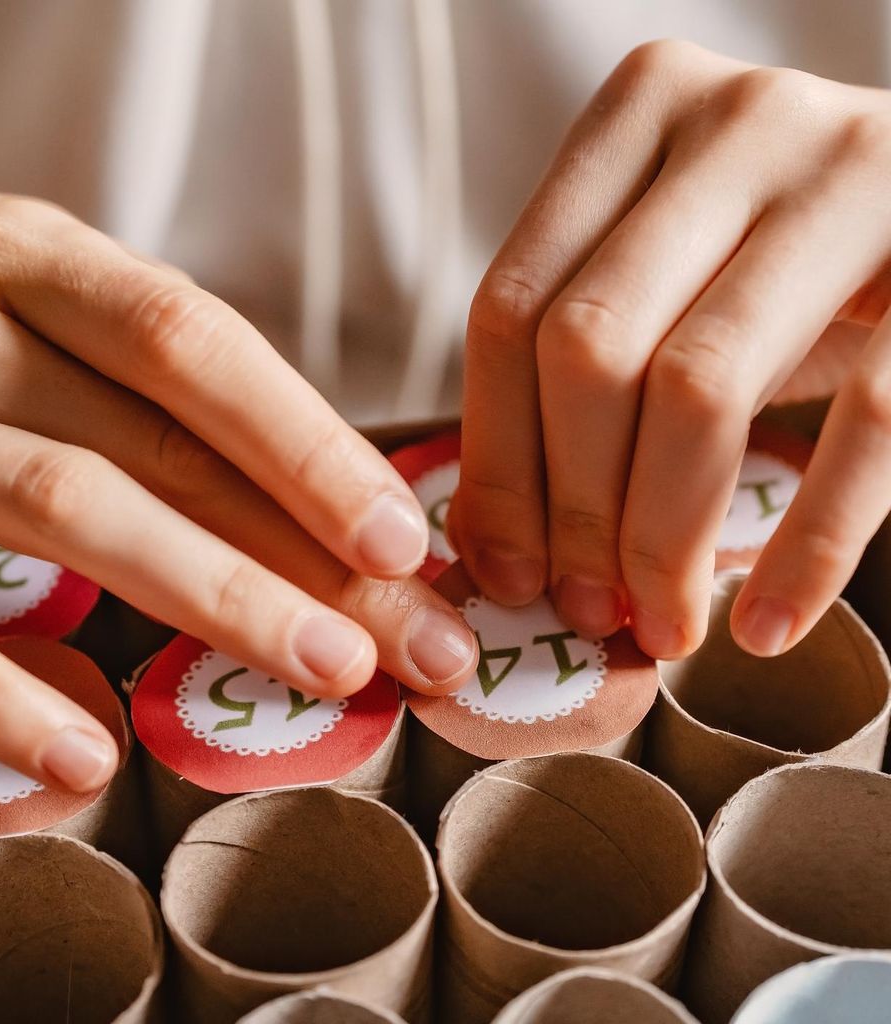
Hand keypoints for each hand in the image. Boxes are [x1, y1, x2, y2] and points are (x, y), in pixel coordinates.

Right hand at [0, 185, 476, 791]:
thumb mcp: (32, 305)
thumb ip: (149, 377)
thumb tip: (323, 497)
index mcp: (29, 255)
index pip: (200, 346)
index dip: (311, 445)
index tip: (405, 538)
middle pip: (161, 439)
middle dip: (307, 550)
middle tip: (415, 639)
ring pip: (67, 507)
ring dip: (213, 598)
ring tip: (326, 670)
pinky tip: (84, 753)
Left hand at [450, 41, 890, 659]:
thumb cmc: (769, 269)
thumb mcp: (661, 289)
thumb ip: (569, 381)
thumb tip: (490, 543)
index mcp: (635, 113)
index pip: (510, 310)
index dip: (497, 462)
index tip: (505, 570)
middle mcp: (735, 123)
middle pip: (590, 349)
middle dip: (574, 510)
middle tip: (586, 609)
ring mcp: (850, 172)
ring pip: (700, 386)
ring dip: (664, 537)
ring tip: (661, 624)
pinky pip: (867, 419)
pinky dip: (809, 545)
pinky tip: (762, 624)